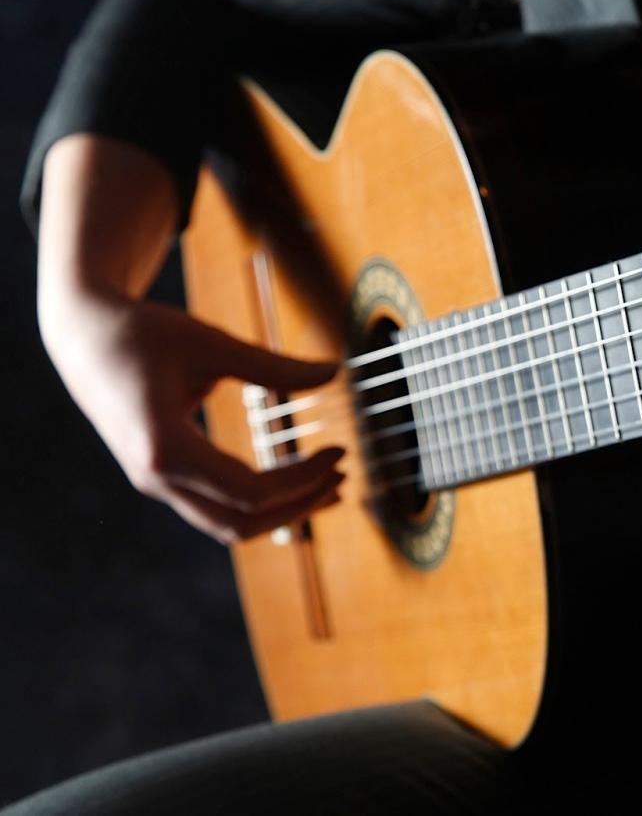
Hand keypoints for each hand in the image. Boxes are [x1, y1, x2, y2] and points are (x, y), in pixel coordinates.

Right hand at [43, 296, 344, 544]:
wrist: (83, 336)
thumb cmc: (143, 333)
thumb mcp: (210, 343)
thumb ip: (273, 365)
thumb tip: (335, 371)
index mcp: (165, 448)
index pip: (251, 491)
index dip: (303, 480)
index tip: (338, 452)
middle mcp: (156, 478)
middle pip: (241, 522)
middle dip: (300, 506)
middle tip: (342, 476)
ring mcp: (155, 483)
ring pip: (227, 525)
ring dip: (281, 514)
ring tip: (329, 487)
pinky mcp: (160, 477)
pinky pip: (215, 508)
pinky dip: (258, 505)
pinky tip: (293, 483)